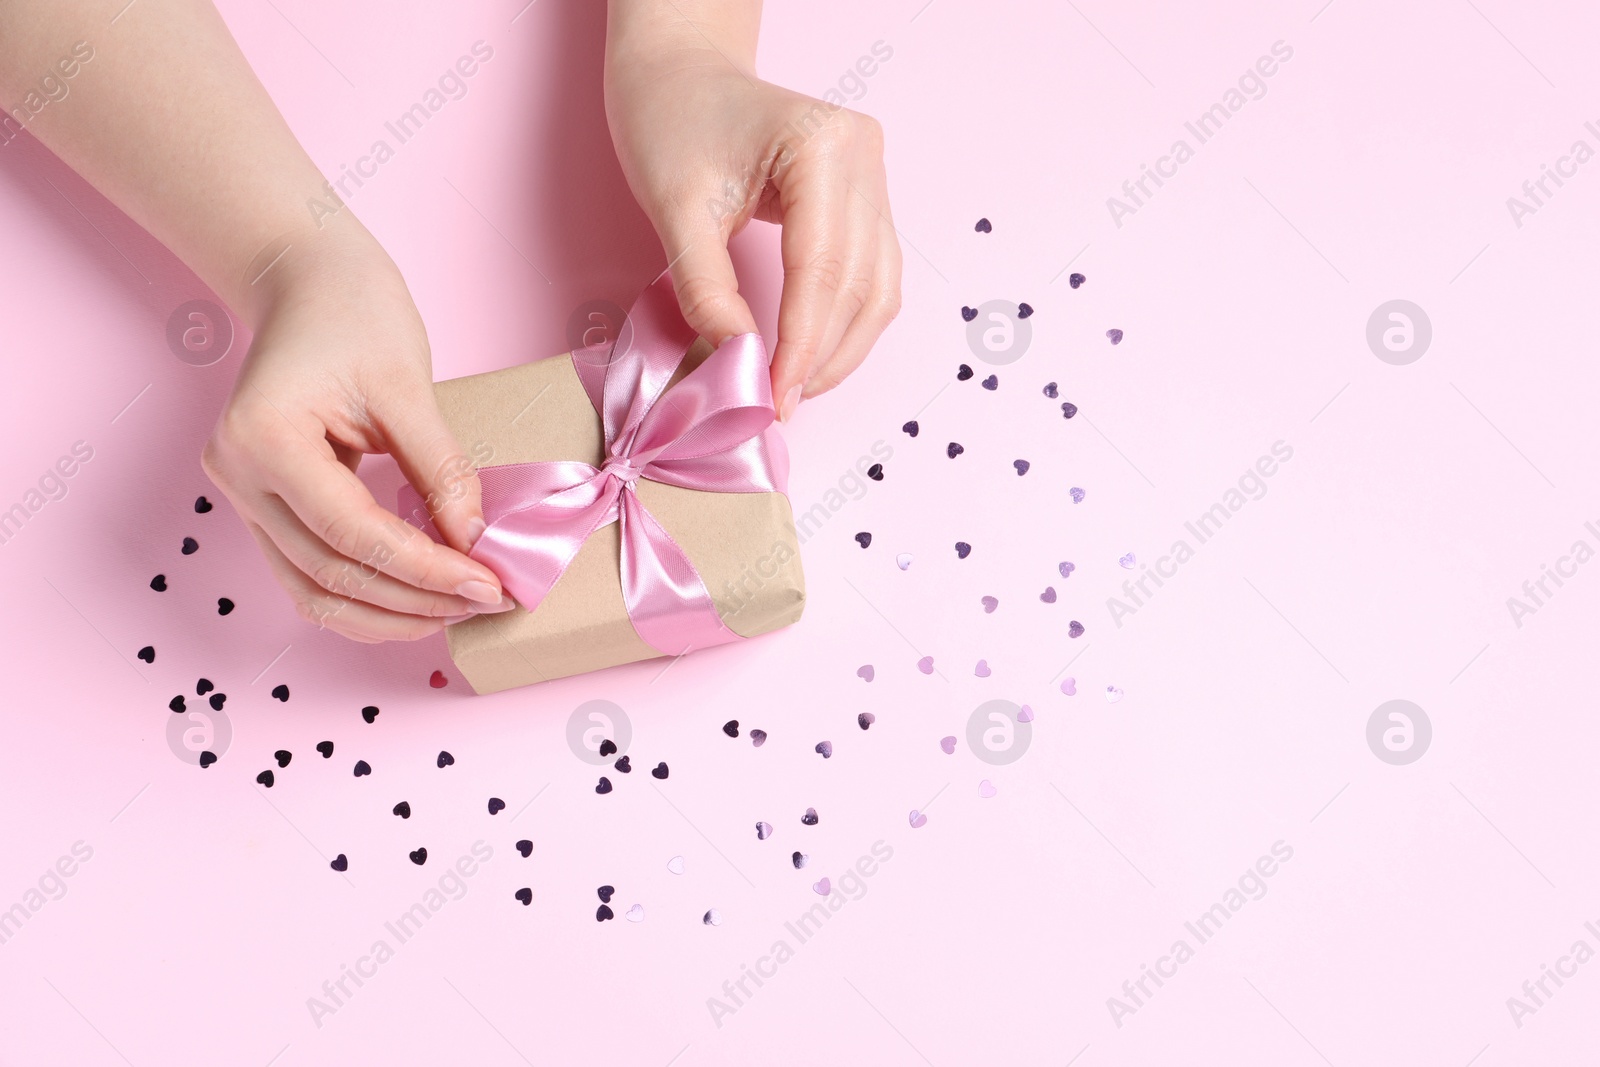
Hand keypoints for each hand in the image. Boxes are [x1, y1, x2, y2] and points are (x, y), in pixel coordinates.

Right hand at [201, 240, 512, 641]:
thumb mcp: (408, 386)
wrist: (309, 282)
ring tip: (457, 611)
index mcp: (262, 437)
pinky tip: (417, 601)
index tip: (487, 583)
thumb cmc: (354, 313)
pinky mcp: (262, 507)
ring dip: (388, 614)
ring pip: (313, 590)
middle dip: (415, 599)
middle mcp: (236, 475)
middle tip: (488, 602)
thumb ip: (441, 469)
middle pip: (330, 572)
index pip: (351, 531)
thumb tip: (474, 542)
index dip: (424, 568)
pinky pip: (309, 574)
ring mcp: (241, 496)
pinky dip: (363, 597)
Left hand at [605, 45, 900, 420]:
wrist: (680, 72)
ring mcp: (874, 175)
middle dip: (820, 356)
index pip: (822, 270)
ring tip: (794, 388)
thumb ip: (706, 290)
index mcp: (822, 147)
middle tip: (777, 404)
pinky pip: (872, 275)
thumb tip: (738, 361)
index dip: (801, 345)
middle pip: (858, 285)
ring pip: (878, 288)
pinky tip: (810, 354)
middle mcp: (864, 157)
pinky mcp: (867, 195)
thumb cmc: (670, 122)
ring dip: (841, 348)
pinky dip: (845, 322)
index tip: (773, 398)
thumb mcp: (674, 210)